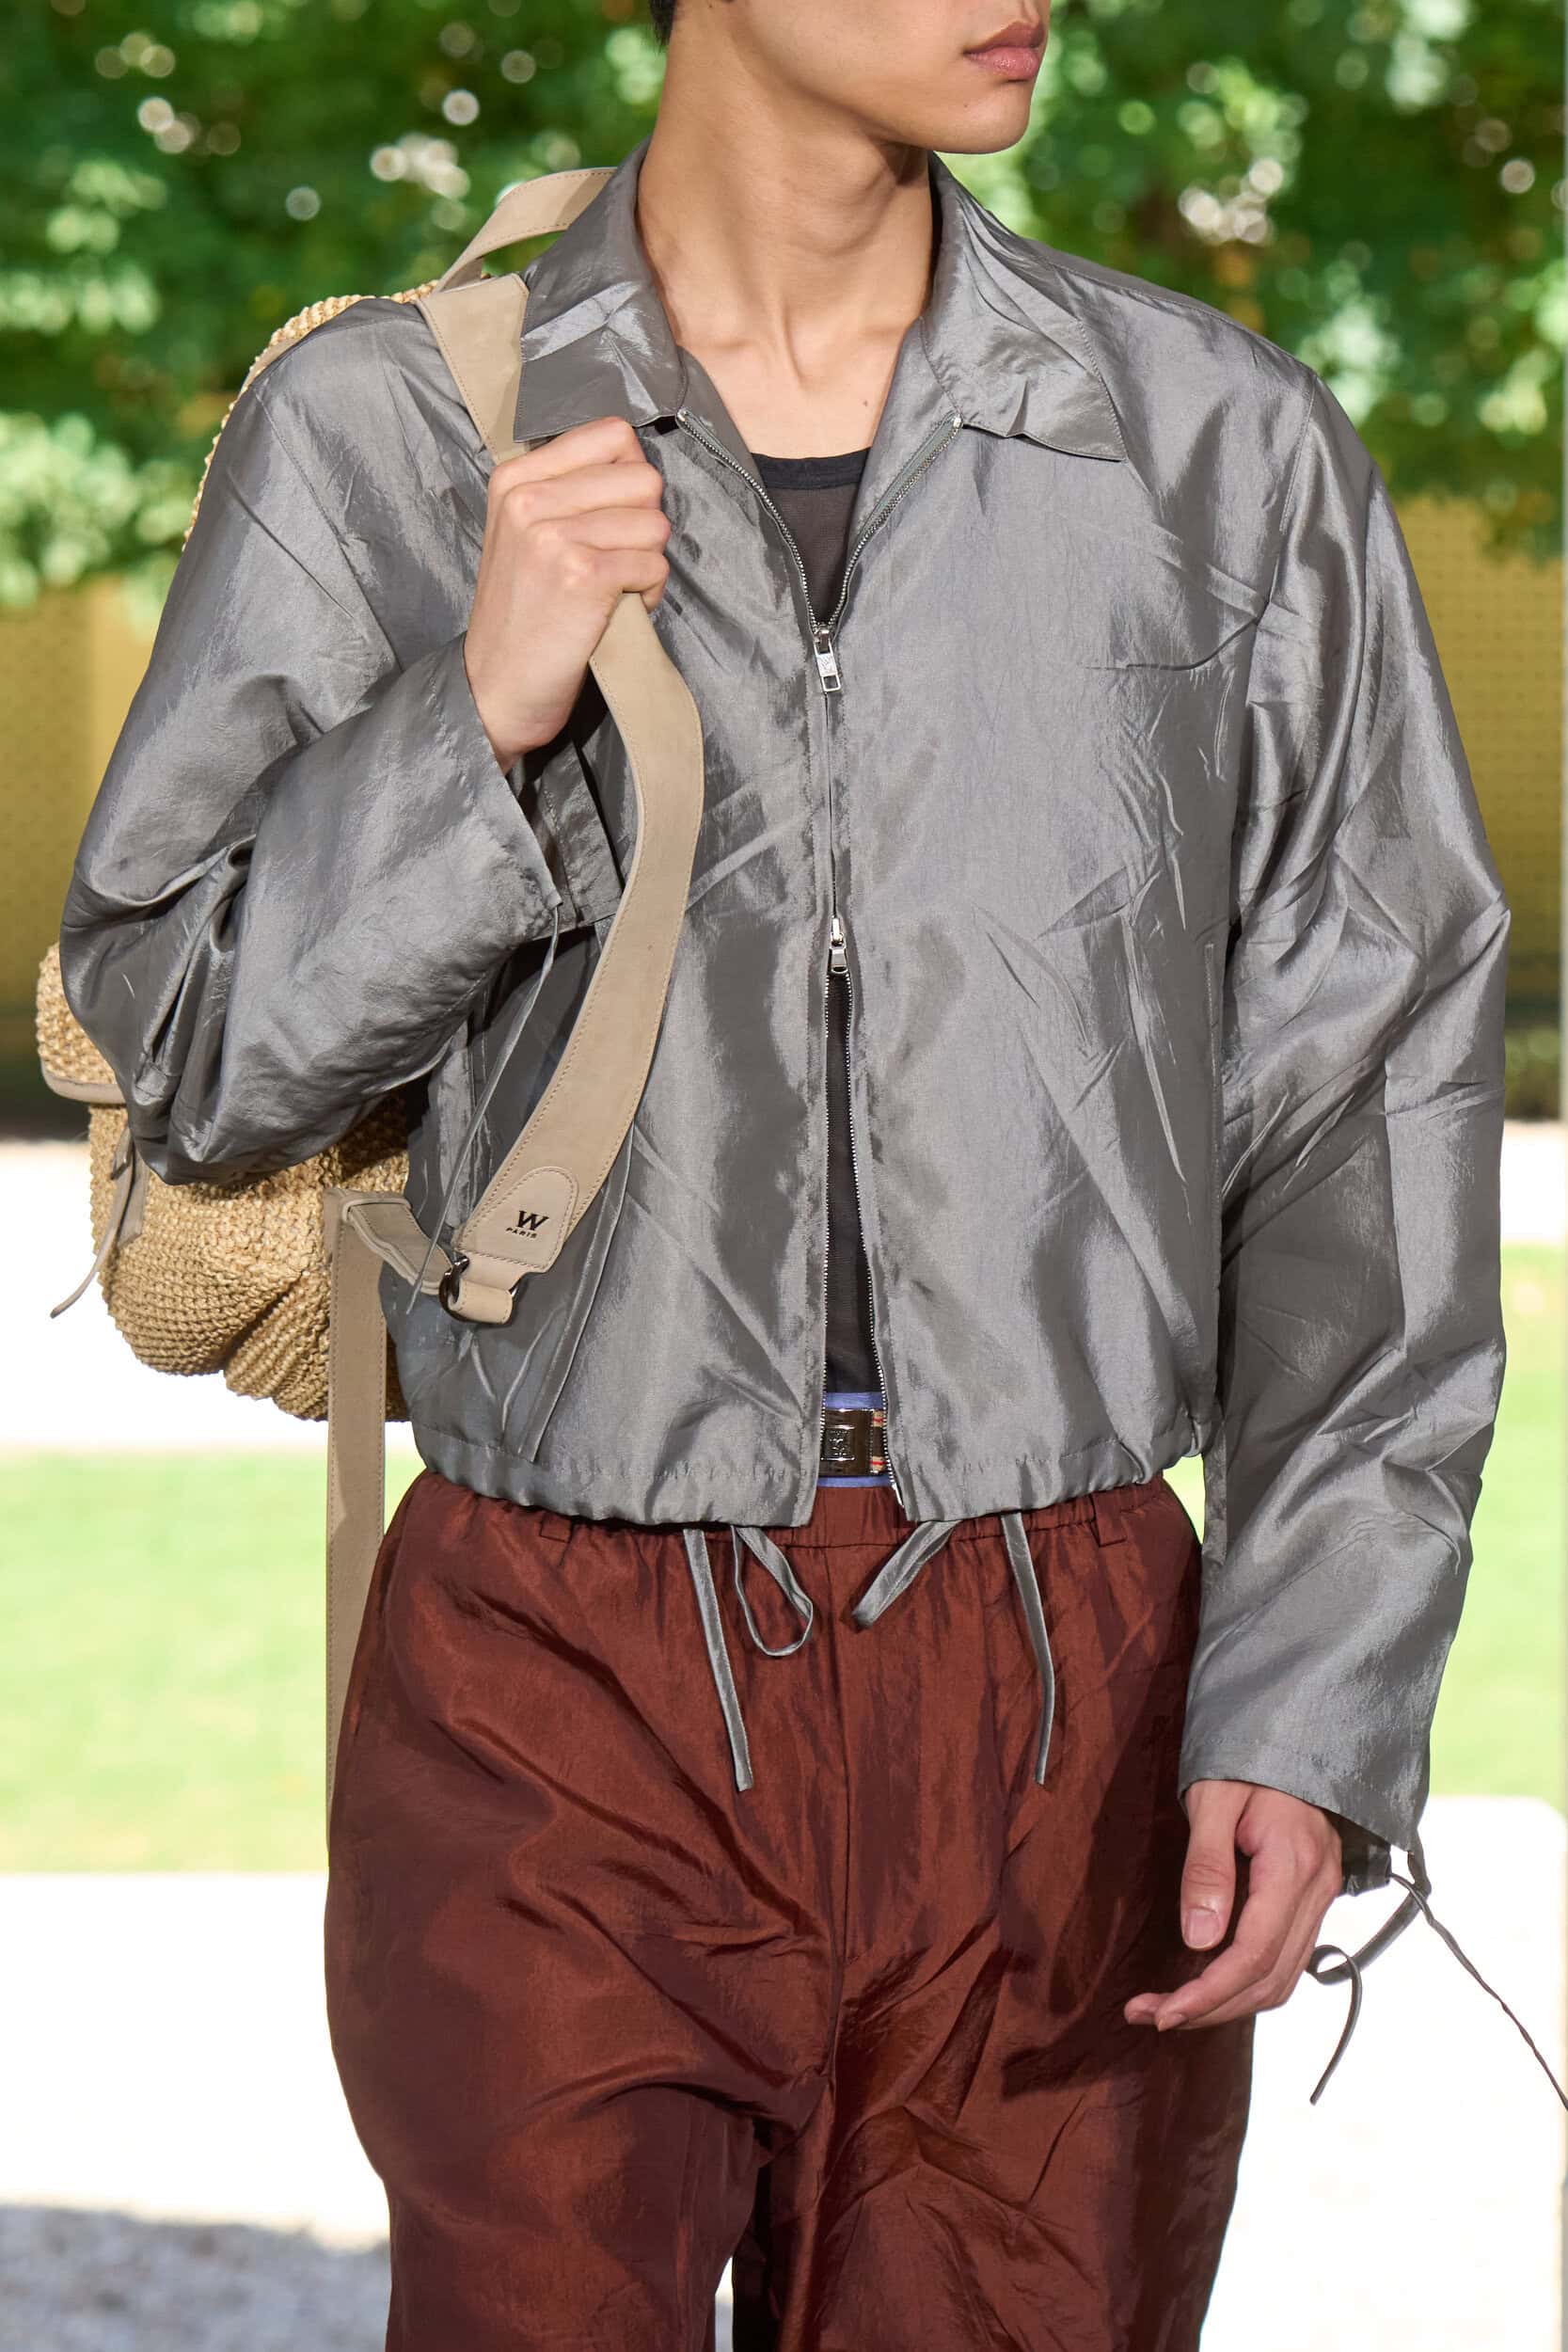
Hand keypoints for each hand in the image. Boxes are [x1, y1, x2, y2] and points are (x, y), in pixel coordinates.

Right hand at [463, 413, 672, 771]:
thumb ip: (567, 490)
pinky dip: (648, 593)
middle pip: (643, 478)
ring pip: (655, 524)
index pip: (612, 435)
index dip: (631, 479)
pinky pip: (653, 564)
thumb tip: (636, 465)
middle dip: (645, 523)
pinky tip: (617, 609)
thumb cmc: (520, 615)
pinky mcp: (581, 575)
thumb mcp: (522, 533)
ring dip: (648, 562)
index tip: (612, 516)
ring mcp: (553, 536)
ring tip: (614, 588)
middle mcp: (530, 499)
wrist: (496, 687)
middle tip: (617, 559)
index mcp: (515, 477)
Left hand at [1124, 1779, 1342, 2031]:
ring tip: (1170, 2007)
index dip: (1208, 1993)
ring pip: (1281, 1978)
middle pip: (1269, 1979)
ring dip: (1227, 2003)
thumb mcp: (1214, 1798)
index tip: (1162, 2012)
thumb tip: (1197, 1940)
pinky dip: (1248, 1983)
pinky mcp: (1313, 1898)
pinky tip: (1209, 1982)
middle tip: (1150, 2015)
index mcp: (1293, 1866)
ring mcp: (1321, 1897)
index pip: (1253, 1954)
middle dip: (1209, 2008)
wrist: (1295, 1729)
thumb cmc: (1247, 1757)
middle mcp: (1317, 1891)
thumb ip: (1206, 1866)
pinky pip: (1286, 1959)